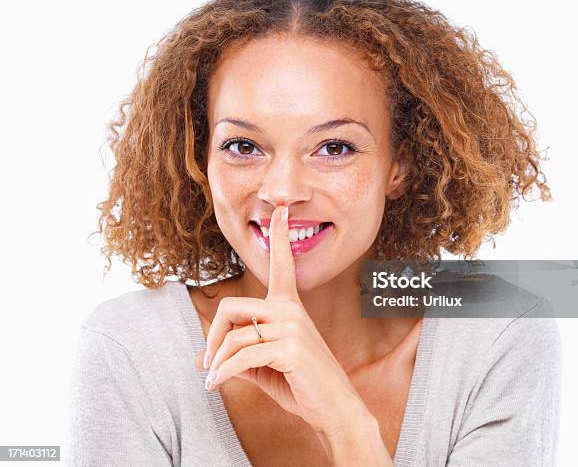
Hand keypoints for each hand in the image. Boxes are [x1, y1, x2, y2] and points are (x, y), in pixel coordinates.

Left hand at [195, 205, 377, 441]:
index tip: (279, 210)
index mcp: (289, 306)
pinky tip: (216, 385)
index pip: (283, 265)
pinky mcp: (289, 348)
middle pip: (231, 305)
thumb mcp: (263, 366)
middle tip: (209, 359)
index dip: (279, 235)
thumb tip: (200, 360)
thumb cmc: (300, 384)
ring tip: (214, 379)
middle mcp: (291, 310)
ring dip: (217, 362)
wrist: (334, 409)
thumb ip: (236, 355)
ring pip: (234, 335)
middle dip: (213, 335)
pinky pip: (241, 356)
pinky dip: (223, 373)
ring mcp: (292, 327)